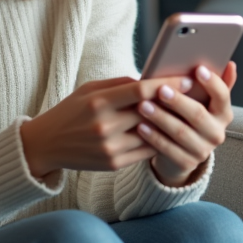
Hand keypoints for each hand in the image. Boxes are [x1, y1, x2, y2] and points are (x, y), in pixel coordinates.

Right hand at [19, 76, 196, 179]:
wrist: (47, 144)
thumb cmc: (71, 111)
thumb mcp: (89, 89)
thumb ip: (120, 85)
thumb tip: (152, 80)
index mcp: (98, 102)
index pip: (141, 90)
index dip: (166, 84)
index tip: (186, 79)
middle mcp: (105, 125)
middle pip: (151, 112)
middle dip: (175, 102)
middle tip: (196, 94)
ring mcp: (110, 147)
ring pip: (152, 133)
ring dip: (171, 124)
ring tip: (188, 113)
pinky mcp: (114, 163)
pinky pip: (146, 150)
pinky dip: (159, 140)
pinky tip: (170, 132)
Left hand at [137, 62, 236, 187]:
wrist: (182, 151)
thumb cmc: (189, 115)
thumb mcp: (203, 100)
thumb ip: (216, 84)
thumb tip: (230, 64)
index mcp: (223, 113)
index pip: (223, 96)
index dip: (212, 83)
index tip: (198, 69)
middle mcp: (217, 133)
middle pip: (198, 115)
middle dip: (178, 101)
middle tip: (160, 89)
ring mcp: (203, 150)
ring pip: (180, 132)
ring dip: (161, 118)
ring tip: (143, 105)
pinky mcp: (187, 163)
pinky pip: (168, 149)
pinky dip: (154, 137)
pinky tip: (141, 126)